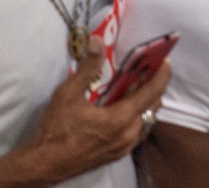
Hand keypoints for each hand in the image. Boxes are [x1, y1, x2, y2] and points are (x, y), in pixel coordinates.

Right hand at [0, 36, 171, 185]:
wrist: (43, 165)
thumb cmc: (54, 130)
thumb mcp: (67, 94)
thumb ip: (87, 68)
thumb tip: (97, 42)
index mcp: (120, 119)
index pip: (153, 92)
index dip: (162, 74)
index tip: (165, 60)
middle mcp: (128, 134)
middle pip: (154, 105)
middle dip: (155, 86)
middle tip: (148, 71)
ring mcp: (125, 147)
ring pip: (148, 120)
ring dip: (147, 103)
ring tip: (138, 87)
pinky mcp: (118, 154)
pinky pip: (139, 132)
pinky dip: (139, 118)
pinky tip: (126, 109)